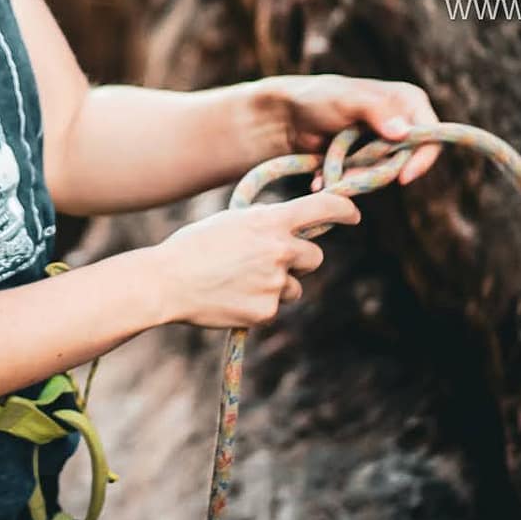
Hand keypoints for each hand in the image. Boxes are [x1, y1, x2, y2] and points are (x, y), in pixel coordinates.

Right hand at [153, 192, 360, 328]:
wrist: (167, 282)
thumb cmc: (195, 246)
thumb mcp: (232, 221)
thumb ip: (265, 223)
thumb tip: (291, 228)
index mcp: (270, 221)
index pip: (323, 208)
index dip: (344, 210)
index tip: (353, 215)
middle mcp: (279, 250)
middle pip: (314, 256)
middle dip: (299, 260)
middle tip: (269, 261)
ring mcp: (275, 283)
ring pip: (294, 285)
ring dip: (277, 284)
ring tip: (239, 281)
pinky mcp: (266, 311)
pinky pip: (274, 306)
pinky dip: (258, 304)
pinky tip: (231, 297)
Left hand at [260, 73, 441, 188]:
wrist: (287, 116)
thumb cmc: (318, 97)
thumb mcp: (347, 99)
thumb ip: (375, 111)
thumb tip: (403, 132)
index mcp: (408, 101)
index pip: (432, 136)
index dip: (422, 159)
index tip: (402, 177)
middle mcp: (403, 123)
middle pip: (409, 160)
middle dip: (379, 172)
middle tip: (349, 176)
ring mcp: (385, 144)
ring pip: (385, 174)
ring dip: (358, 179)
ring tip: (329, 175)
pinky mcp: (367, 161)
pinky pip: (366, 180)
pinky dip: (346, 182)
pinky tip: (321, 178)